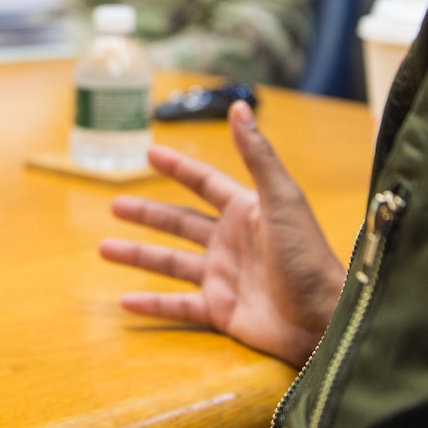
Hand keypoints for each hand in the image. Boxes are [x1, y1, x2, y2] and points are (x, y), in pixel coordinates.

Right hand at [101, 101, 344, 366]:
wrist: (323, 320)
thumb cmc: (307, 258)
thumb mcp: (282, 201)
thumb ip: (258, 156)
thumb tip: (240, 107)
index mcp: (245, 211)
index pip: (204, 183)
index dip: (178, 167)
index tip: (150, 151)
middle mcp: (230, 242)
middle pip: (180, 222)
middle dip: (147, 213)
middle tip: (114, 205)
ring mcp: (224, 277)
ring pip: (171, 263)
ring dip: (138, 254)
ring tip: (104, 248)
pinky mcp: (222, 311)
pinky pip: (179, 307)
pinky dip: (153, 304)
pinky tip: (126, 302)